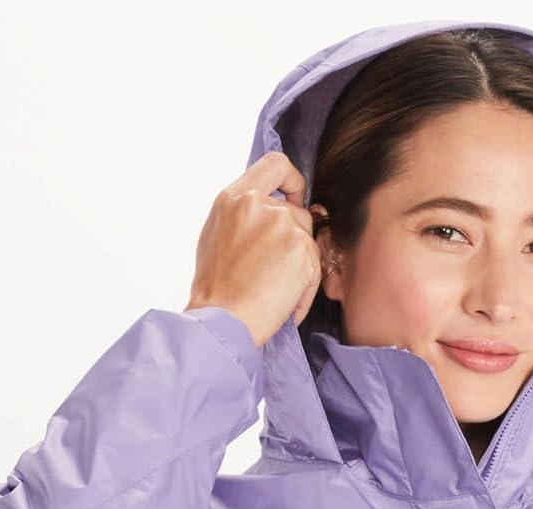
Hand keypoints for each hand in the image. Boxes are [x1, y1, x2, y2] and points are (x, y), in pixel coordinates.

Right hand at [184, 151, 328, 346]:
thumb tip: (269, 207)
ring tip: (275, 290)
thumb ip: (244, 214)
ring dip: (300, 267)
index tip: (295, 199)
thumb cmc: (217, 288)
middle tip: (277, 269)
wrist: (222, 319)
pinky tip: (284, 303)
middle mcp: (259, 205)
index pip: (276, 164)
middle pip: (298, 212)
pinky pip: (315, 269)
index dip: (293, 180)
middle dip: (294, 240)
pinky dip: (304, 290)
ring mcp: (284, 226)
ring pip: (309, 241)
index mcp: (234, 197)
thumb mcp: (218, 233)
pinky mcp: (302, 252)